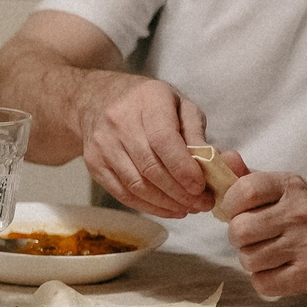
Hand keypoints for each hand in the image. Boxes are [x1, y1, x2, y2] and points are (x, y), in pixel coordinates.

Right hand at [77, 76, 219, 218]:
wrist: (98, 98)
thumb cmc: (147, 103)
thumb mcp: (179, 105)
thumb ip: (196, 133)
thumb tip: (212, 164)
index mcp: (147, 100)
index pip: (163, 140)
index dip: (182, 168)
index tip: (200, 186)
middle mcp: (120, 121)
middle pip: (150, 167)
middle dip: (180, 192)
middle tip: (202, 204)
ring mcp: (103, 144)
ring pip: (136, 185)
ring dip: (165, 203)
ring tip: (188, 208)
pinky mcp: (94, 163)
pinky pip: (122, 193)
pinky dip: (148, 206)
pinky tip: (167, 208)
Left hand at [217, 170, 306, 297]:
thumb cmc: (304, 216)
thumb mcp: (281, 189)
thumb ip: (247, 177)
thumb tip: (224, 158)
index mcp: (291, 186)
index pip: (245, 191)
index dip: (230, 205)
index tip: (237, 212)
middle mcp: (301, 213)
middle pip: (239, 230)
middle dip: (238, 237)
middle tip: (253, 237)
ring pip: (248, 259)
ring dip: (252, 260)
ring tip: (269, 253)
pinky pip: (263, 283)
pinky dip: (264, 280)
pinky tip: (279, 269)